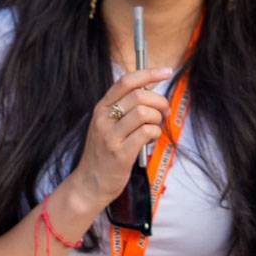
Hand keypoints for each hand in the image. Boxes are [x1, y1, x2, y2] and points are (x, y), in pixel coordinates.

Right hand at [75, 69, 174, 204]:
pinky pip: (147, 132)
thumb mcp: (107, 126)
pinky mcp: (120, 153)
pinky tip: (150, 141)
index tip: (167, 71)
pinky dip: (155, 134)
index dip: (149, 73)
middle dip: (159, 102)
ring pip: (145, 113)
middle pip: (139, 95)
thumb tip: (151, 90)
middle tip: (164, 113)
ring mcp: (111, 136)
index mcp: (101, 108)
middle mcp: (103, 119)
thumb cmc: (104, 154)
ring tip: (155, 129)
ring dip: (157, 120)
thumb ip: (124, 109)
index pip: (126, 81)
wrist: (89, 184)